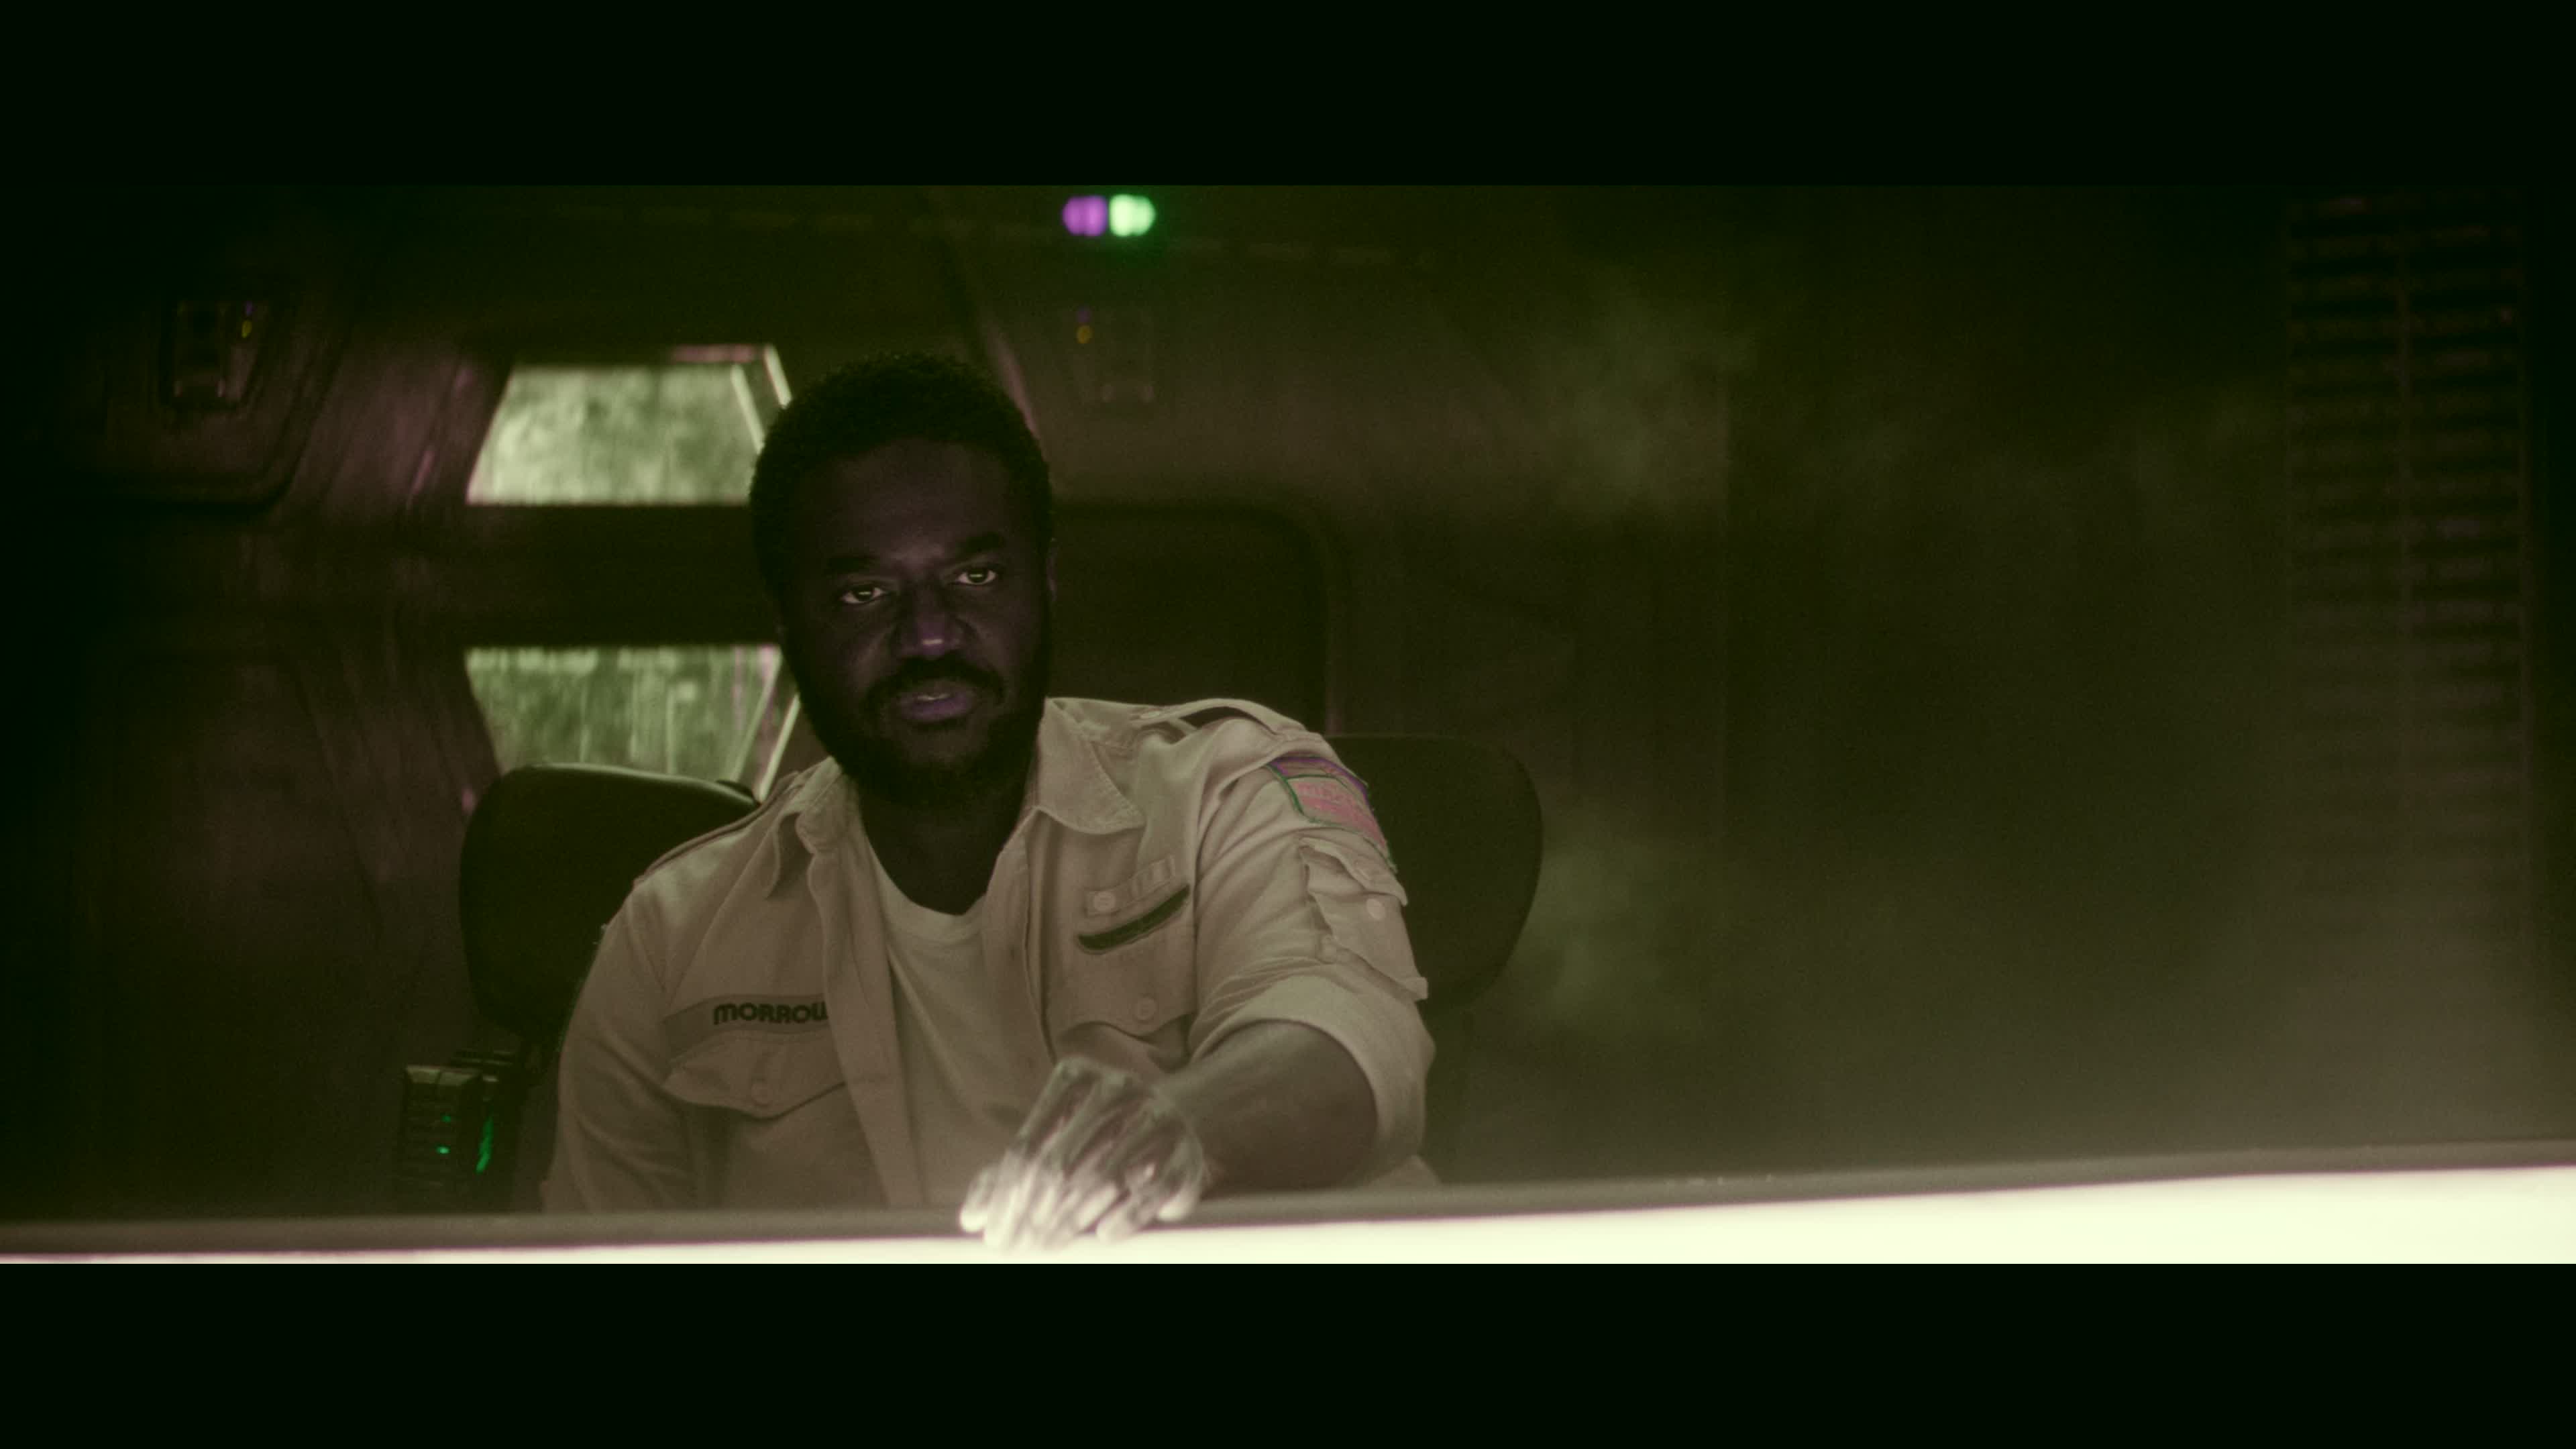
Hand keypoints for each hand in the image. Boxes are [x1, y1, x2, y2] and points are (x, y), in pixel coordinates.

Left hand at [959, 1056, 1210, 1251]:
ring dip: (1071, 1219)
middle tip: (1013, 1246)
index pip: (1027, 1145)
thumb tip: (970, 1217)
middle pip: (1060, 1162)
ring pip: (1105, 1175)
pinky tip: (1103, 1235)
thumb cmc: (1098, 1133)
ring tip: (1046, 1245)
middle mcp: (1118, 1088)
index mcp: (1076, 1077)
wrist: (1175, 1116)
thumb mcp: (1053, 1139)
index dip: (1004, 1196)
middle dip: (1032, 1213)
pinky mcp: (1187, 1151)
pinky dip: (1127, 1214)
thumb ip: (1009, 1173)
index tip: (991, 1233)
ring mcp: (1156, 1116)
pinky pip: (1154, 1189)